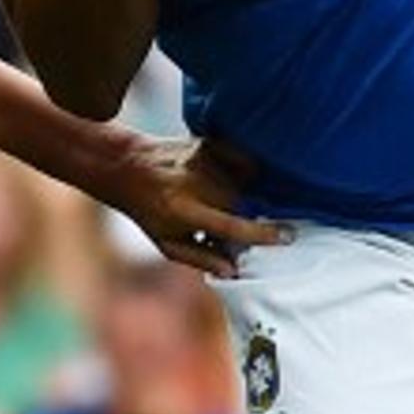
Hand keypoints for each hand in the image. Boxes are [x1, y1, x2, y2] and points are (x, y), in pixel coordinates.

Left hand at [76, 131, 286, 281]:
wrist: (125, 166)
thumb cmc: (148, 211)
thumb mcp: (165, 243)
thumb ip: (200, 258)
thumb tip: (234, 270)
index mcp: (183, 211)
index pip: (231, 226)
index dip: (262, 233)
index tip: (287, 236)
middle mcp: (194, 183)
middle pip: (242, 202)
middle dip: (253, 215)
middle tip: (251, 224)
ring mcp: (201, 160)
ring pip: (243, 182)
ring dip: (249, 194)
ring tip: (240, 202)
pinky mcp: (206, 144)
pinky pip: (240, 158)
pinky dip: (246, 170)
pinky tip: (240, 179)